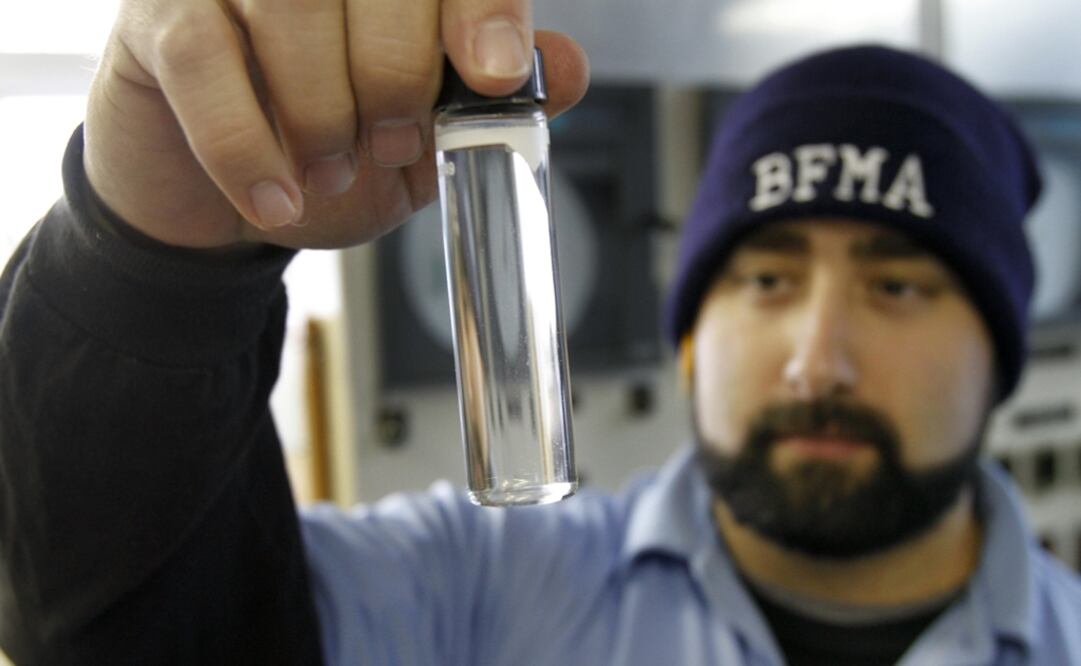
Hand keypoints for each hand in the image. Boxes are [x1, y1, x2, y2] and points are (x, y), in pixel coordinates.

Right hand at [83, 0, 588, 249]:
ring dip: (322, 107)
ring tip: (332, 172)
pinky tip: (278, 196)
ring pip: (288, 2)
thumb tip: (568, 68)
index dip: (482, 6)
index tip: (495, 71)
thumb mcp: (424, 143)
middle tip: (393, 145)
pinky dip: (248, 144)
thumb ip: (489, 103)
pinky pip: (205, 59)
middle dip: (394, 72)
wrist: (222, 200)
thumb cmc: (324, 157)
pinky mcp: (162, 18)